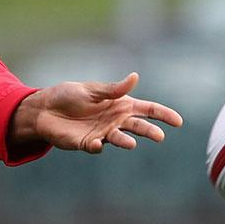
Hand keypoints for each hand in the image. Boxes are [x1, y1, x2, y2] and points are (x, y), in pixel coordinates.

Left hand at [10, 73, 182, 154]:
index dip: (163, 115)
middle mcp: (116, 121)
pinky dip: (98, 146)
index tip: (178, 121)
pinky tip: (97, 143)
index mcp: (121, 105)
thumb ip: (114, 89)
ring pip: (120, 139)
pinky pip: (96, 146)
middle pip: (138, 126)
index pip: (148, 110)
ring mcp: (103, 133)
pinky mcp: (88, 143)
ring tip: (131, 144)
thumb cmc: (70, 96)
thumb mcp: (93, 89)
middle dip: (150, 131)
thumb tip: (135, 77)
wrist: (46, 109)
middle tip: (160, 137)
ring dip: (125, 142)